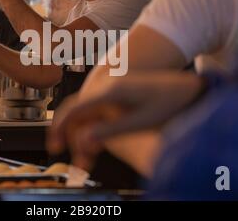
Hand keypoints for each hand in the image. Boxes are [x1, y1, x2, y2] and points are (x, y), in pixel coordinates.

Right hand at [47, 72, 205, 170]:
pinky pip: (93, 107)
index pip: (75, 108)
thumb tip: (83, 142)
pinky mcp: (114, 93)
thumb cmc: (167, 101)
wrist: (182, 85)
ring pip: (83, 108)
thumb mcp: (140, 120)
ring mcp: (109, 88)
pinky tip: (93, 138)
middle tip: (58, 147)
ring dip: (77, 128)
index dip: (61, 127)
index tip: (54, 144)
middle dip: (64, 128)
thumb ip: (110, 131)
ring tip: (82, 151)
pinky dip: (88, 123)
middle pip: (74, 107)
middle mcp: (105, 86)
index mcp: (110, 91)